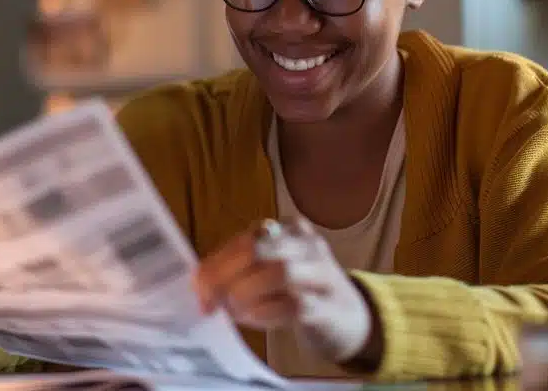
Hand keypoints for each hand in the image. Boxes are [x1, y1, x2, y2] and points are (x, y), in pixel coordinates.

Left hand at [194, 219, 374, 363]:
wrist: (350, 317)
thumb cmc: (300, 289)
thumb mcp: (274, 268)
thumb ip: (241, 267)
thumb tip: (200, 280)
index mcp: (291, 228)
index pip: (247, 238)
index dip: (217, 261)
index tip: (197, 284)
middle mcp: (308, 245)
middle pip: (260, 250)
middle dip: (226, 276)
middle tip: (209, 300)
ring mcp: (322, 274)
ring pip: (279, 272)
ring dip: (246, 294)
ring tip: (233, 310)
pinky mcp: (328, 306)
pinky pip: (293, 305)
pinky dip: (265, 314)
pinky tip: (254, 320)